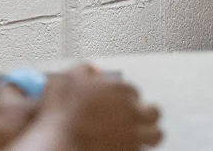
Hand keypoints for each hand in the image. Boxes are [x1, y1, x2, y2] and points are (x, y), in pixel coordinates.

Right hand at [27, 65, 161, 150]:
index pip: (133, 93)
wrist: (57, 140)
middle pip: (152, 111)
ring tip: (138, 139)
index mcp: (119, 90)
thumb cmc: (59, 114)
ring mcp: (133, 132)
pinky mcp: (131, 150)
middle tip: (135, 123)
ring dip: (148, 135)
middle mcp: (131, 110)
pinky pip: (142, 150)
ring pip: (155, 133)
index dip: (125, 101)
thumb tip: (94, 69)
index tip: (116, 108)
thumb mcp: (66, 81)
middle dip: (145, 116)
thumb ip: (84, 71)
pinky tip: (124, 148)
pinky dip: (135, 148)